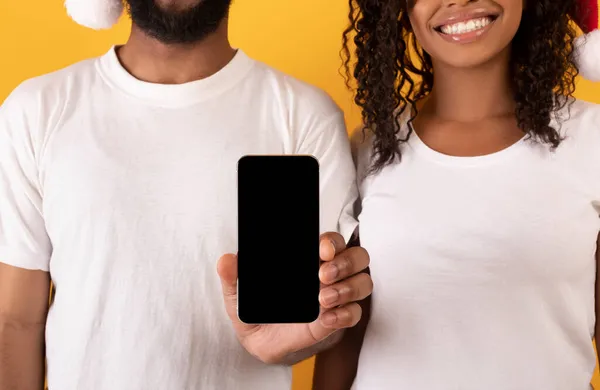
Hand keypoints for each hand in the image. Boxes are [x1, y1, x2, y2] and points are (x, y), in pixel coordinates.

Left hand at [217, 232, 371, 363]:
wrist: (262, 344)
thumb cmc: (257, 313)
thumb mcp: (239, 295)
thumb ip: (233, 277)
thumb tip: (227, 260)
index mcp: (308, 261)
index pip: (331, 241)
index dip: (332, 242)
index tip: (321, 249)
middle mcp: (329, 274)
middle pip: (357, 257)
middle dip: (345, 262)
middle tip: (323, 274)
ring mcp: (338, 296)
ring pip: (363, 283)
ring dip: (348, 287)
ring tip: (323, 297)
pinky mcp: (339, 320)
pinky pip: (355, 313)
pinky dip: (345, 314)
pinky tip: (327, 318)